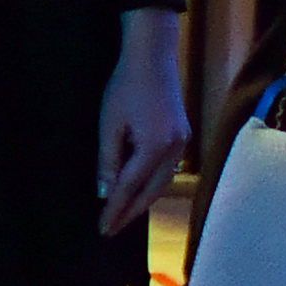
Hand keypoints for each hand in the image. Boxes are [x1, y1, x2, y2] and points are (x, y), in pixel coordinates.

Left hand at [96, 11, 187, 231]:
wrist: (152, 57)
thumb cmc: (126, 86)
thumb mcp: (110, 124)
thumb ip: (108, 161)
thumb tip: (105, 192)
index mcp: (155, 147)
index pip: (131, 187)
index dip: (116, 209)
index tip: (103, 228)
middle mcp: (175, 150)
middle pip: (151, 192)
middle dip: (131, 212)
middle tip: (111, 229)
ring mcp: (182, 144)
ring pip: (162, 183)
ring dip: (142, 201)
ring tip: (122, 215)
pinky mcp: (183, 137)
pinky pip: (166, 170)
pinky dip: (151, 184)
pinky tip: (138, 190)